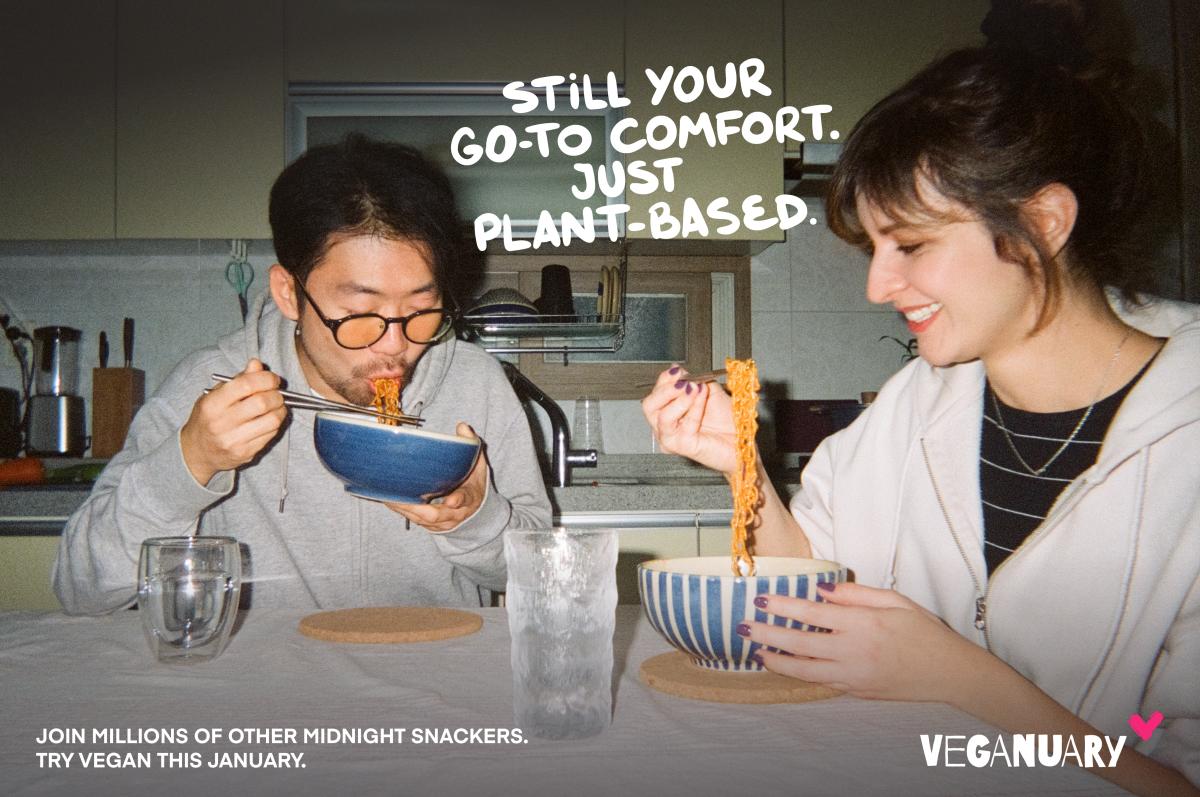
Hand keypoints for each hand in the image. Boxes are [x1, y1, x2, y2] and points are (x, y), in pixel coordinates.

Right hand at [180, 358, 285, 485]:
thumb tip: (257, 364)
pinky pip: (271, 434)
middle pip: (262, 403)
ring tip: (275, 406)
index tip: (272, 379)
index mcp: (212, 404)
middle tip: (276, 393)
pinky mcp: (246, 453)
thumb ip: (238, 379)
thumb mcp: (215, 394)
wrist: (197, 451)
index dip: (265, 378)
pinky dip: (275, 424)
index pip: (246, 385)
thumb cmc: (208, 418)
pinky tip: (268, 420)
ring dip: (280, 410)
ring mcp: (234, 440)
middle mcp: (221, 423)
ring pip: (272, 420)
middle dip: (276, 394)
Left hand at [384, 423, 488, 531]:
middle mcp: (457, 513)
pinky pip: (417, 521)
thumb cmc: (474, 481)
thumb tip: (462, 426)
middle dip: (417, 508)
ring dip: (406, 510)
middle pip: (437, 515)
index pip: (466, 498)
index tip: (450, 500)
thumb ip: (471, 444)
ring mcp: (445, 522)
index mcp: (471, 496)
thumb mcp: (478, 463)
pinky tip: (391, 502)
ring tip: (388, 498)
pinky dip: (404, 512)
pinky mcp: (434, 526)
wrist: (477, 507)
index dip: (458, 500)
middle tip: (400, 498)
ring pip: (424, 520)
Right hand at [640, 366, 736, 473]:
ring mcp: (671, 438)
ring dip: (679, 398)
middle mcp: (665, 427)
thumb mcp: (709, 391)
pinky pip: (682, 425)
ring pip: (662, 416)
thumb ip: (693, 380)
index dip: (665, 379)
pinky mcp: (682, 446)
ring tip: (695, 388)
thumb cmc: (727, 420)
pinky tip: (702, 397)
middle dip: (666, 389)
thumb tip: (677, 370)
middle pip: (649, 405)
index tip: (679, 371)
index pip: (655, 393)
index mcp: (668, 412)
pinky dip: (693, 407)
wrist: (743, 438)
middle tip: (684, 381)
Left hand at [745, 582, 995, 702]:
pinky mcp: (856, 691)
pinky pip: (821, 682)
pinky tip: (786, 665)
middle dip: (767, 635)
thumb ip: (857, 594)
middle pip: (800, 643)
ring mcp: (854, 675)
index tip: (761, 600)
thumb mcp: (896, 601)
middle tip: (743, 627)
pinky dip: (799, 674)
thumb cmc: (925, 632)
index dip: (783, 606)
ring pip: (805, 670)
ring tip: (756, 652)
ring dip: (777, 660)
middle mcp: (854, 650)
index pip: (812, 613)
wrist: (950, 674)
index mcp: (863, 623)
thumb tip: (822, 589)